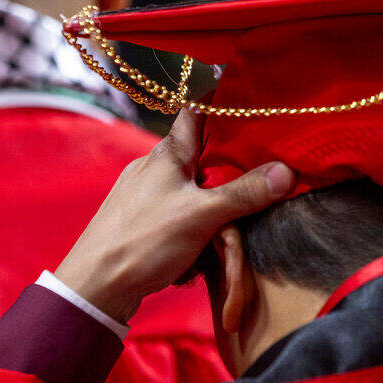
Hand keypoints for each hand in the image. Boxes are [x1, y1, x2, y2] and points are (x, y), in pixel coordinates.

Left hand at [54, 109, 295, 322]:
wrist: (94, 286)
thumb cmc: (143, 240)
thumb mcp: (203, 215)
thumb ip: (244, 192)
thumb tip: (288, 171)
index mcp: (168, 152)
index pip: (196, 109)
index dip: (221, 99)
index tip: (251, 96)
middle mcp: (154, 165)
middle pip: (200, 148)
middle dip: (230, 155)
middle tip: (265, 159)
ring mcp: (145, 192)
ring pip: (191, 181)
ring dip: (214, 192)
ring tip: (242, 205)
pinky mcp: (141, 217)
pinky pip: (179, 206)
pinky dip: (198, 215)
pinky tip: (208, 235)